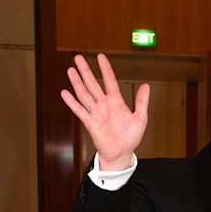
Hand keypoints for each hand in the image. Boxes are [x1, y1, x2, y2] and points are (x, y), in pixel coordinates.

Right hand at [60, 53, 149, 170]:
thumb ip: (142, 102)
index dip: (105, 69)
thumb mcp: (140, 119)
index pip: (110, 81)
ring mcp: (96, 113)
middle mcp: (104, 105)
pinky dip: (71, 102)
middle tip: (78, 58)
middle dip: (85, 71)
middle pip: (92, 84)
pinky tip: (65, 93)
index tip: (100, 57)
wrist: (121, 154)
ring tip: (70, 70)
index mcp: (116, 102)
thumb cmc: (130, 139)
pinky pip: (79, 110)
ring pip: (84, 94)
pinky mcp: (89, 123)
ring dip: (77, 82)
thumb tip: (146, 86)